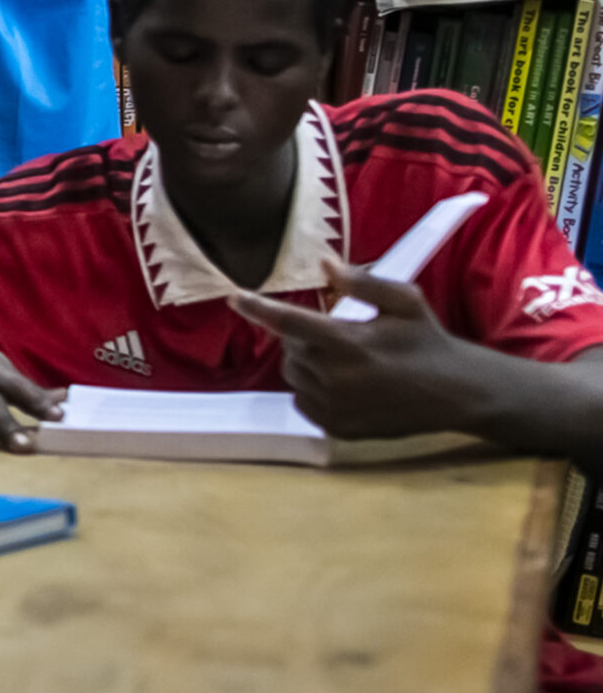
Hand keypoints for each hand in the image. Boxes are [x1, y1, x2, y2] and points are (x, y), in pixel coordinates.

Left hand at [231, 259, 493, 439]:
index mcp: (349, 343)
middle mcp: (337, 378)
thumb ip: (362, 282)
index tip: (235, 298)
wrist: (457, 393)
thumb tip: (325, 264)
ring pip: (294, 376)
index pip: (289, 322)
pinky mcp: (339, 428)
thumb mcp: (404, 302)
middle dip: (302, 337)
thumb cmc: (427, 341)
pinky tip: (343, 383)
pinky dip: (312, 389)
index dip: (259, 309)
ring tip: (344, 358)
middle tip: (336, 334)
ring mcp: (336, 407)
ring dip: (306, 362)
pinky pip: (303, 402)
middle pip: (290, 349)